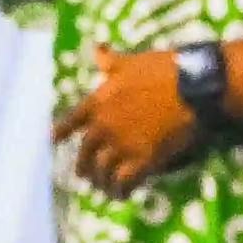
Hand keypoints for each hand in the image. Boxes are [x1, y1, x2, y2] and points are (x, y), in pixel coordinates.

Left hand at [54, 45, 206, 193]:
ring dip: (102, 183)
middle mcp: (104, 126)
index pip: (71, 120)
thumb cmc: (162, 69)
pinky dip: (121, 191)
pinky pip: (124, 182)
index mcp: (98, 102)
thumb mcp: (130, 62)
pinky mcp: (143, 159)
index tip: (51, 140)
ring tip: (105, 189)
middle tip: (85, 176)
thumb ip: (110, 60)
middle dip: (84, 167)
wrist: (192, 87)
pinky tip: (123, 194)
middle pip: (85, 153)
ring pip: (103, 172)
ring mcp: (122, 144)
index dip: (60, 132)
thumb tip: (97, 47)